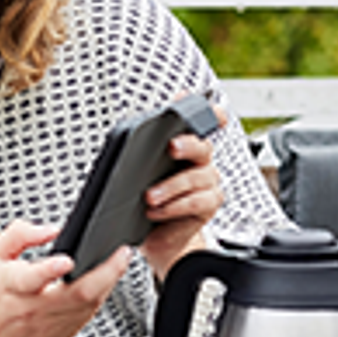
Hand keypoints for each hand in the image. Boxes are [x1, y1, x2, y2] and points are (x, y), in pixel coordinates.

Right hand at [0, 221, 129, 336]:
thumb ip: (18, 235)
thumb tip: (49, 229)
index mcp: (14, 286)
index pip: (33, 278)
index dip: (50, 269)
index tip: (66, 260)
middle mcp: (34, 308)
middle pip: (77, 294)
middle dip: (105, 273)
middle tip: (121, 254)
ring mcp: (51, 326)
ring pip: (89, 306)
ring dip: (108, 283)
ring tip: (119, 262)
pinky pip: (87, 317)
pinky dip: (98, 298)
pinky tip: (102, 284)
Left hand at [139, 118, 225, 279]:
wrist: (156, 235)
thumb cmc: (146, 199)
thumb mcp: (138, 173)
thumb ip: (140, 152)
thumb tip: (128, 136)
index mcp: (184, 146)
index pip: (202, 121)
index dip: (202, 109)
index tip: (187, 101)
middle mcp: (201, 161)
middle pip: (203, 146)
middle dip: (187, 144)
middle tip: (171, 148)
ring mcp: (208, 182)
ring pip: (198, 177)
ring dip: (171, 187)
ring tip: (149, 197)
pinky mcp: (209, 204)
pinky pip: (197, 202)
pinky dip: (174, 206)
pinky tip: (155, 211)